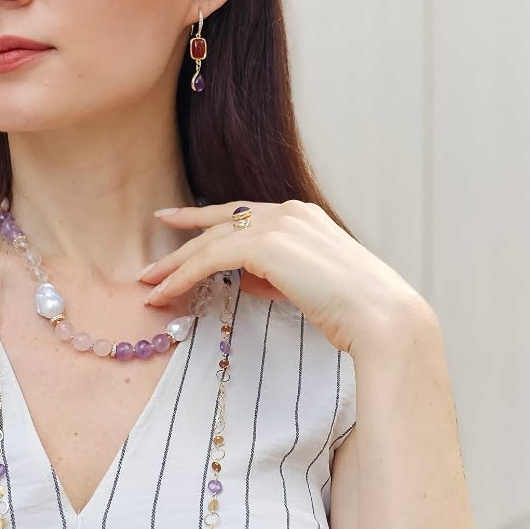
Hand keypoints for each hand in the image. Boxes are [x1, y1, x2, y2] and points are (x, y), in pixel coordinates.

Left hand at [138, 200, 428, 355]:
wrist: (379, 316)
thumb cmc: (354, 310)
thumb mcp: (309, 286)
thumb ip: (276, 277)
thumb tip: (245, 281)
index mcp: (302, 216)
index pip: (241, 213)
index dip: (204, 220)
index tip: (175, 222)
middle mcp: (287, 212)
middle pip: (220, 224)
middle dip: (182, 244)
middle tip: (152, 266)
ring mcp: (277, 225)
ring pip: (210, 242)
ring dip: (176, 266)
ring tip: (150, 286)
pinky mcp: (265, 246)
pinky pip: (210, 259)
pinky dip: (184, 276)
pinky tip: (168, 292)